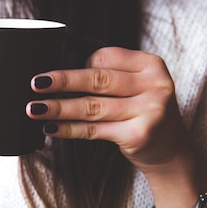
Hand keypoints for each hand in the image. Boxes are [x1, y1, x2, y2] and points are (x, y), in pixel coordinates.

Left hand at [26, 47, 206, 207]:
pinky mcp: (138, 135)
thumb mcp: (139, 85)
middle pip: (97, 80)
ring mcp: (148, 111)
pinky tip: (50, 127)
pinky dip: (68, 129)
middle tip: (36, 83)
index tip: (56, 71)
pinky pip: (94, 130)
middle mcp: (153, 86)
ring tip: (34, 108)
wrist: (171, 150)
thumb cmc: (145, 112)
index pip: (106, 57)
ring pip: (92, 107)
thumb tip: (60, 74)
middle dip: (62, 81)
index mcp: (151, 65)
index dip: (79, 63)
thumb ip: (111, 75)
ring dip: (58, 107)